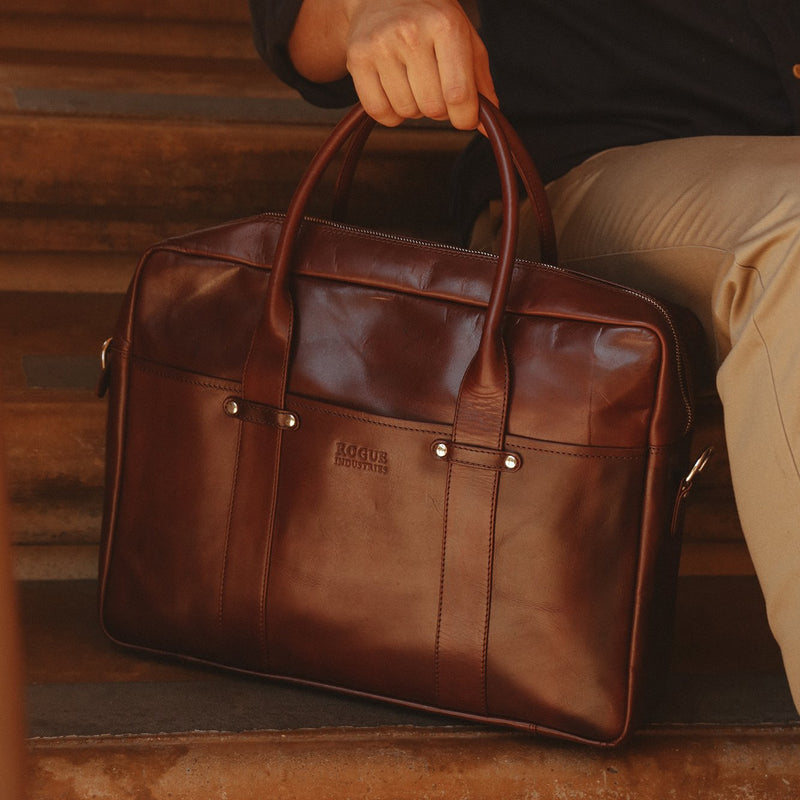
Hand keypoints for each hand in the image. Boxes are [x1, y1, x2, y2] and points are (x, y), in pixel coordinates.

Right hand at [343, 0, 497, 129]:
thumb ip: (480, 82)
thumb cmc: (430, 19)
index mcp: (445, 25)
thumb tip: (485, 127)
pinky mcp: (357, 59)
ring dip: (414, 109)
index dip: (466, 117)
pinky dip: (391, 114)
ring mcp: (381, 46)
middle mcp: (411, 33)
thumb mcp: (464, 38)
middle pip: (433, 108)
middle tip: (436, 90)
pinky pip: (380, 112)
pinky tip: (395, 92)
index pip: (458, 93)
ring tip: (413, 83)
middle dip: (439, 110)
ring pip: (406, 112)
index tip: (466, 119)